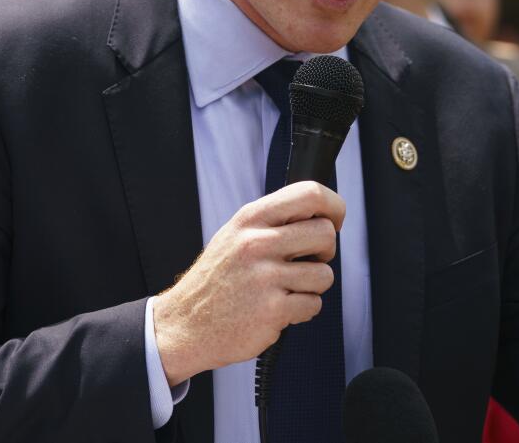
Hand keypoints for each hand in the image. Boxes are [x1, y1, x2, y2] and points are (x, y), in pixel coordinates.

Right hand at [153, 182, 343, 385]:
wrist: (185, 325)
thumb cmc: (217, 280)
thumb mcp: (235, 235)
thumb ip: (272, 221)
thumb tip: (320, 212)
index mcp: (250, 219)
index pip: (310, 194)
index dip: (333, 206)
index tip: (334, 220)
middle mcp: (257, 243)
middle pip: (325, 233)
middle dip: (326, 250)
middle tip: (308, 261)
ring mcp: (265, 278)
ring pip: (325, 274)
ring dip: (312, 286)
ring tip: (285, 289)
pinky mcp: (273, 311)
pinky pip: (314, 304)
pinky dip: (302, 310)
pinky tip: (278, 309)